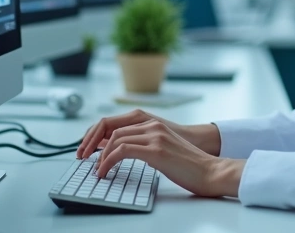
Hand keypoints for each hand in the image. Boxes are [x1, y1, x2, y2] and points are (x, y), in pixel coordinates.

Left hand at [92, 118, 243, 197]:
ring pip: (115, 139)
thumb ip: (143, 145)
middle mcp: (153, 126)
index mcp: (154, 124)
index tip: (87, 148)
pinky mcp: (156, 150)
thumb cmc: (188, 165)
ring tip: (96, 170)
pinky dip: (108, 161)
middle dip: (92, 144)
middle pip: (111, 128)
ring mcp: (155, 136)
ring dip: (100, 156)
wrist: (210, 171)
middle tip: (83, 159)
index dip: (97, 135)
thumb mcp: (163, 150)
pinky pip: (122, 151)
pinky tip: (105, 172)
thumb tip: (118, 152)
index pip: (116, 123)